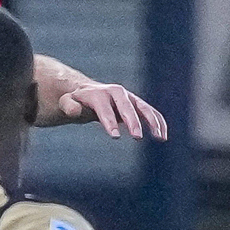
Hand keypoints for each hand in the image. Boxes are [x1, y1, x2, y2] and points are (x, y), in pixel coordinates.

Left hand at [53, 77, 167, 138]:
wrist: (87, 91)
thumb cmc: (75, 101)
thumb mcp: (66, 102)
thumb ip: (69, 106)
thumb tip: (74, 111)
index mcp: (98, 93)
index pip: (104, 108)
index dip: (109, 121)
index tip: (115, 136)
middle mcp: (116, 93)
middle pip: (126, 106)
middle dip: (133, 121)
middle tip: (137, 137)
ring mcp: (128, 97)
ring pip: (143, 107)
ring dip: (152, 121)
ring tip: (159, 137)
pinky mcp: (136, 104)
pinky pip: (150, 112)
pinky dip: (158, 121)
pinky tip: (163, 136)